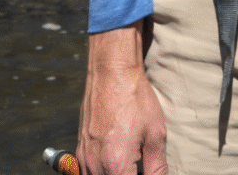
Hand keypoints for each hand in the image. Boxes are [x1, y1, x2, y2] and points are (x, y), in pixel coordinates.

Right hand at [77, 21, 167, 174]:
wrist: (112, 72)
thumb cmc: (135, 99)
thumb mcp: (155, 132)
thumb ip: (157, 167)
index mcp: (116, 165)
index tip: (146, 169)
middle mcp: (95, 166)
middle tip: (140, 165)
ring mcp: (84, 159)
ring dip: (114, 173)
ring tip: (130, 162)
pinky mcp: (79, 150)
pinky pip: (87, 172)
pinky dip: (101, 171)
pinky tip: (115, 160)